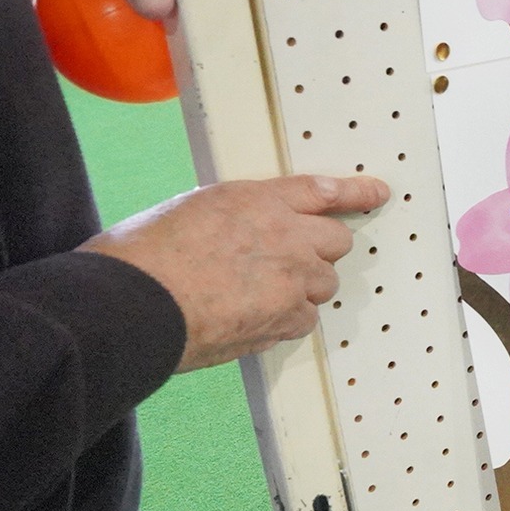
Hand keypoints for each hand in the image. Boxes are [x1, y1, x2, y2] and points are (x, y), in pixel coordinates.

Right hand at [80, 174, 391, 371]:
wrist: (131, 305)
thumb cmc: (139, 258)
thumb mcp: (186, 212)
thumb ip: (231, 219)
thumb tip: (239, 235)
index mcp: (255, 199)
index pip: (320, 190)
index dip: (354, 193)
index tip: (378, 193)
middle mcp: (285, 234)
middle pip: (335, 241)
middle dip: (317, 251)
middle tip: (285, 264)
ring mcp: (291, 277)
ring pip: (324, 283)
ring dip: (302, 287)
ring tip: (255, 294)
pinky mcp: (286, 317)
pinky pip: (305, 318)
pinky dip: (286, 319)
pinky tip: (251, 319)